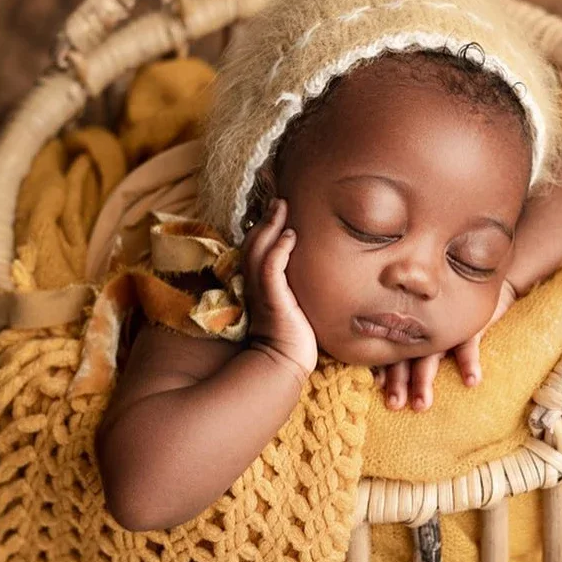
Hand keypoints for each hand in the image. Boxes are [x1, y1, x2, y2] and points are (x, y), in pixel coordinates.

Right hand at [241, 198, 317, 384]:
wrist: (288, 362)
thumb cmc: (294, 337)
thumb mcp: (293, 304)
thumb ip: (293, 286)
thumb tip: (308, 268)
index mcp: (257, 285)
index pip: (255, 250)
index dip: (262, 228)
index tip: (275, 209)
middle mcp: (254, 285)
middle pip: (253, 244)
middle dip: (265, 220)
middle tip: (278, 199)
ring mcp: (261, 292)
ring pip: (258, 251)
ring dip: (270, 226)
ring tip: (281, 206)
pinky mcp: (273, 300)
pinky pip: (271, 268)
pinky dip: (278, 249)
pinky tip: (290, 236)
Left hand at [376, 278, 517, 410]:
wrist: (481, 279)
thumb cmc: (448, 315)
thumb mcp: (428, 331)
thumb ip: (407, 351)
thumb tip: (377, 380)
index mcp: (411, 333)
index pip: (393, 354)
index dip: (385, 371)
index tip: (377, 388)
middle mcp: (424, 331)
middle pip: (406, 358)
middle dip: (399, 382)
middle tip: (394, 405)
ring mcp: (445, 328)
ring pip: (430, 356)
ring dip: (423, 380)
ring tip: (421, 405)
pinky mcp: (470, 325)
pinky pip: (468, 345)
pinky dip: (469, 363)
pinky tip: (471, 381)